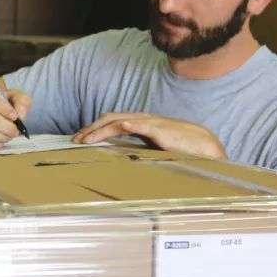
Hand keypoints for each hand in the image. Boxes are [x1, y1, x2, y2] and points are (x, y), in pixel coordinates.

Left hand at [72, 112, 225, 158]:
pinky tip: (120, 125)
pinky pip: (142, 125)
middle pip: (109, 119)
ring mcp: (150, 123)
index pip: (110, 122)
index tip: (79, 139)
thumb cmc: (178, 146)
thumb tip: (118, 157)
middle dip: (90, 129)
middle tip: (75, 140)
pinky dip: (130, 124)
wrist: (202, 144)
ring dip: (101, 130)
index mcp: (138, 122)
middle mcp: (141, 119)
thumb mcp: (151, 147)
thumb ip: (136, 147)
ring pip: (119, 122)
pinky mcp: (160, 131)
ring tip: (86, 139)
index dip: (93, 129)